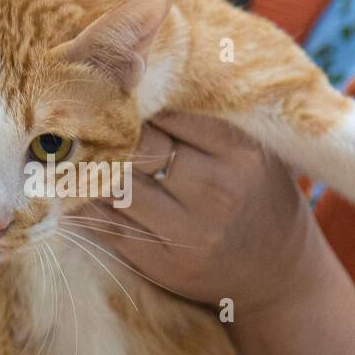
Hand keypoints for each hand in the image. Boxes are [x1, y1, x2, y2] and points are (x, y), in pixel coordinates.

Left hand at [89, 111, 316, 319]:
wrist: (279, 274)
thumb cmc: (259, 197)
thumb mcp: (253, 151)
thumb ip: (208, 121)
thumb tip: (142, 80)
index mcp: (242, 154)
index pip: (171, 113)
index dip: (140, 103)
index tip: (122, 97)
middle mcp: (217, 192)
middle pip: (141, 148)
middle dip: (113, 133)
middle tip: (89, 121)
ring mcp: (190, 233)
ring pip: (118, 186)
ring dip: (92, 167)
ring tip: (75, 151)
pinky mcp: (164, 264)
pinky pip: (109, 225)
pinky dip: (87, 203)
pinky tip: (75, 187)